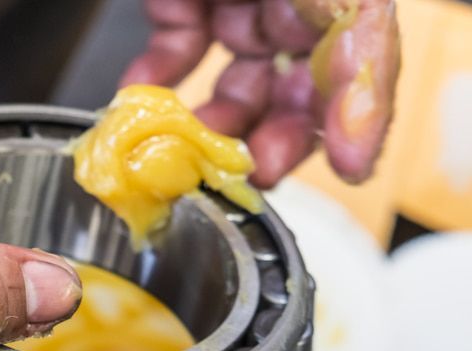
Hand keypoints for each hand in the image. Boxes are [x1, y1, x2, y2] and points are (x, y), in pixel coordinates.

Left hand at [121, 0, 400, 186]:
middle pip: (300, 94)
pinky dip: (159, 88)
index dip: (360, 119)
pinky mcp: (185, 6)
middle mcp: (293, 6)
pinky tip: (142, 103)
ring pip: (238, 89)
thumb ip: (346, 25)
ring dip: (214, 131)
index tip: (351, 167)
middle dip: (274, 142)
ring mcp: (240, 8)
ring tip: (188, 155)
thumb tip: (355, 106)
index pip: (365, 64)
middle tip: (250, 177)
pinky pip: (177, 57)